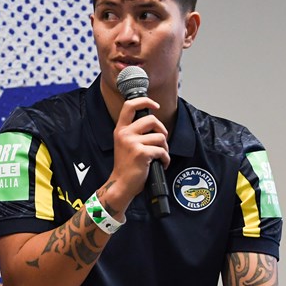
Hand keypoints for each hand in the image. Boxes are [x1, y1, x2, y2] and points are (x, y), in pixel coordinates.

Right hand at [105, 96, 169, 213]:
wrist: (121, 184)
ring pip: (160, 137)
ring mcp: (132, 143)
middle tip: (161, 140)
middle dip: (162, 130)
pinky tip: (161, 164)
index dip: (145, 101)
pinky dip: (165, 159)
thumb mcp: (124, 143)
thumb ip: (134, 132)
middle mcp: (125, 134)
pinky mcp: (141, 153)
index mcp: (120, 129)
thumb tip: (154, 124)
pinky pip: (162, 151)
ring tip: (160, 156)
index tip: (155, 105)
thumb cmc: (126, 165)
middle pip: (152, 120)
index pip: (129, 106)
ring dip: (165, 148)